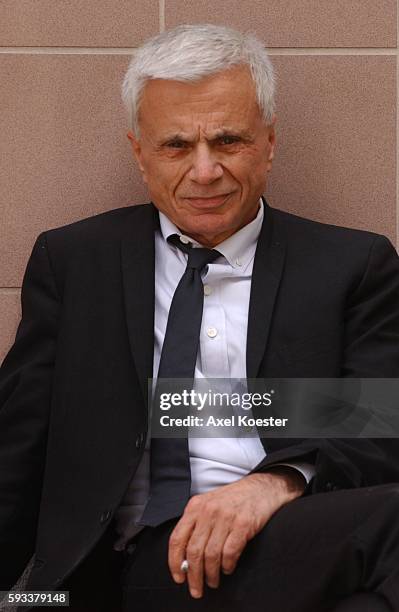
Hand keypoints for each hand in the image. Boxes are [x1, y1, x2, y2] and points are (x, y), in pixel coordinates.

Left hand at [168, 467, 304, 597]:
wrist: (261, 488)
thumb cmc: (233, 500)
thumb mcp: (208, 505)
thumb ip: (196, 525)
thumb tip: (185, 558)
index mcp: (195, 506)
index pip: (177, 538)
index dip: (175, 561)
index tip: (178, 577)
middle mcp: (208, 511)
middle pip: (194, 551)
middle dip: (193, 575)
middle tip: (196, 589)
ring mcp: (226, 517)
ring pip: (211, 555)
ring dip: (211, 574)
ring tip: (213, 581)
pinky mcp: (243, 524)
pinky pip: (230, 552)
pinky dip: (227, 566)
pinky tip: (227, 568)